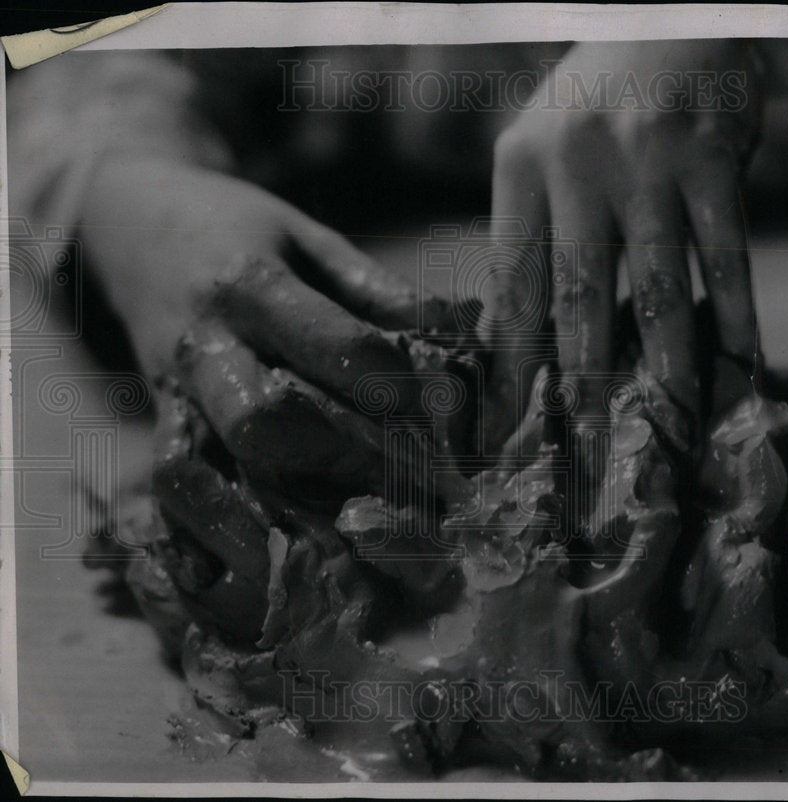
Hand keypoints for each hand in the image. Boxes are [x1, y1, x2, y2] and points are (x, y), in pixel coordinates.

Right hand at [80, 158, 462, 640]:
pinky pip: (163, 492)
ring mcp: (173, 395)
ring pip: (202, 470)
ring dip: (273, 514)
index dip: (402, 388)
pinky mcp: (159, 426)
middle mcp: (204, 347)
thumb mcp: (309, 239)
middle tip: (416, 487)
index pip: (339, 347)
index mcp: (251, 285)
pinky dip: (190, 537)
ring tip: (346, 537)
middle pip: (268, 421)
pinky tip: (224, 576)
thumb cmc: (239, 231)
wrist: (132, 225)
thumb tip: (458, 327)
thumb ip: (378, 289)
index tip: (449, 414)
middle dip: (350, 460)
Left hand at [477, 41, 762, 454]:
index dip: (508, 365)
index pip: (511, 286)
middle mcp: (578, 163)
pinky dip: (738, 316)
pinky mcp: (714, 158)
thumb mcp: (538, 157)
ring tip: (668, 428)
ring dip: (668, 368)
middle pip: (579, 298)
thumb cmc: (592, 108)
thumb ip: (529, 240)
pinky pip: (728, 256)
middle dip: (581, 385)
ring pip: (659, 288)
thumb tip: (512, 343)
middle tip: (584, 452)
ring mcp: (649, 161)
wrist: (666, 20)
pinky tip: (741, 364)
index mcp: (519, 169)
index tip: (502, 427)